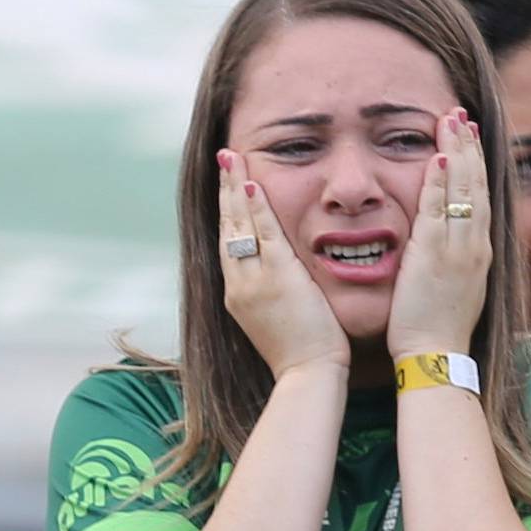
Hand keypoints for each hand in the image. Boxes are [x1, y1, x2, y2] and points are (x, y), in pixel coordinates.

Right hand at [217, 149, 348, 380]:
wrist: (306, 374)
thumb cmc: (301, 353)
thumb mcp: (278, 318)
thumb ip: (274, 292)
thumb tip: (280, 277)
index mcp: (238, 294)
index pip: (228, 242)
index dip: (227, 210)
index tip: (227, 185)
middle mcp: (239, 284)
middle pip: (227, 227)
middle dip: (225, 190)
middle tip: (224, 157)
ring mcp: (255, 281)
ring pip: (240, 225)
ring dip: (236, 188)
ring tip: (232, 158)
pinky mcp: (278, 278)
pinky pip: (265, 235)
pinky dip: (257, 210)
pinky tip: (252, 185)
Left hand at [385, 110, 490, 362]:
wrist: (436, 356)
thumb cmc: (438, 330)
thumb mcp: (455, 288)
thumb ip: (452, 260)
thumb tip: (447, 244)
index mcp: (479, 253)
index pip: (481, 198)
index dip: (476, 165)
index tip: (469, 137)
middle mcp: (474, 246)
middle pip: (477, 185)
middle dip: (469, 147)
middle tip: (461, 115)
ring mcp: (458, 249)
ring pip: (463, 191)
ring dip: (457, 152)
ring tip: (452, 121)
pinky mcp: (435, 256)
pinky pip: (439, 211)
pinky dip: (441, 184)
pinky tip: (439, 156)